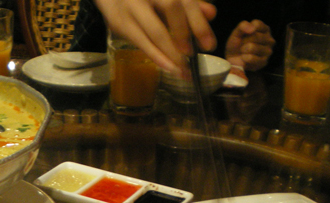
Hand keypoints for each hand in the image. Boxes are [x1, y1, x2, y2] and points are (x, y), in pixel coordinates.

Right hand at [95, 0, 216, 74]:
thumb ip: (189, 5)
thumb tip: (211, 14)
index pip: (185, 1)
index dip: (199, 21)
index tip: (209, 45)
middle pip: (171, 7)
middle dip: (184, 32)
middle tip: (192, 55)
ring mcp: (131, 6)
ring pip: (155, 29)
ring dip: (171, 52)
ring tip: (182, 70)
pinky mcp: (118, 22)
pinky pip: (140, 42)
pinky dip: (156, 56)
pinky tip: (168, 67)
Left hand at [225, 20, 274, 71]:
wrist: (233, 60)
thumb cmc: (237, 45)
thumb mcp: (236, 33)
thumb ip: (242, 26)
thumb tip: (252, 28)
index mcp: (264, 29)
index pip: (257, 24)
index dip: (246, 31)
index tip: (242, 35)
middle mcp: (269, 39)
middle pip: (256, 36)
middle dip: (244, 41)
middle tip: (241, 45)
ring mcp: (268, 51)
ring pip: (254, 47)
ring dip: (244, 50)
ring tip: (242, 51)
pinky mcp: (264, 62)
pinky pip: (253, 58)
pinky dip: (245, 58)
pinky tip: (244, 58)